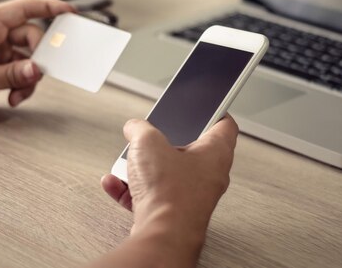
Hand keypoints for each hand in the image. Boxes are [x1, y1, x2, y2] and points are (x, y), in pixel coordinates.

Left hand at [0, 0, 74, 114]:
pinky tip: (12, 97)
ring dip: (28, 77)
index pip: (26, 8)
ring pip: (26, 57)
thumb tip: (38, 70)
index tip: (71, 12)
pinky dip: (20, 84)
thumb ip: (11, 74)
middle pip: (31, 38)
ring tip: (18, 94)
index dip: (51, 8)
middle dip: (37, 59)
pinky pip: (17, 70)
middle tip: (38, 75)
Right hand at [101, 116, 237, 245]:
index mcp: (215, 153)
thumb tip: (134, 128)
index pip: (225, 125)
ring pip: (164, 174)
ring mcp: (190, 197)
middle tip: (149, 136)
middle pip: (187, 150)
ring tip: (127, 164)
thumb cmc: (169, 192)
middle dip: (161, 144)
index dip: (216, 112)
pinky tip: (116, 183)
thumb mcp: (147, 141)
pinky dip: (131, 189)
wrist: (161, 234)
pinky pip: (149, 195)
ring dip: (140, 168)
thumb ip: (139, 128)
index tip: (208, 107)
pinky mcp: (171, 213)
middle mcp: (208, 176)